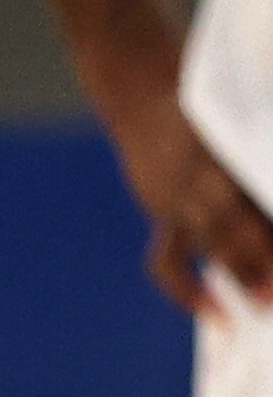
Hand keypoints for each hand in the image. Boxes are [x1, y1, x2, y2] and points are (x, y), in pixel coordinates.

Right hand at [109, 93, 272, 313]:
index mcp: (213, 151)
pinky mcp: (161, 210)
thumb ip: (251, 148)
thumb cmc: (199, 89)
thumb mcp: (233, 111)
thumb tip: (265, 197)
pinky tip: (214, 311)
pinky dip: (189, 290)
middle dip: (258, 261)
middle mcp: (192, 179)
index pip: (245, 202)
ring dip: (236, 274)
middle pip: (231, 226)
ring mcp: (171, 198)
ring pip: (208, 243)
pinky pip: (171, 260)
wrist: (136, 85)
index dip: (263, 234)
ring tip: (260, 304)